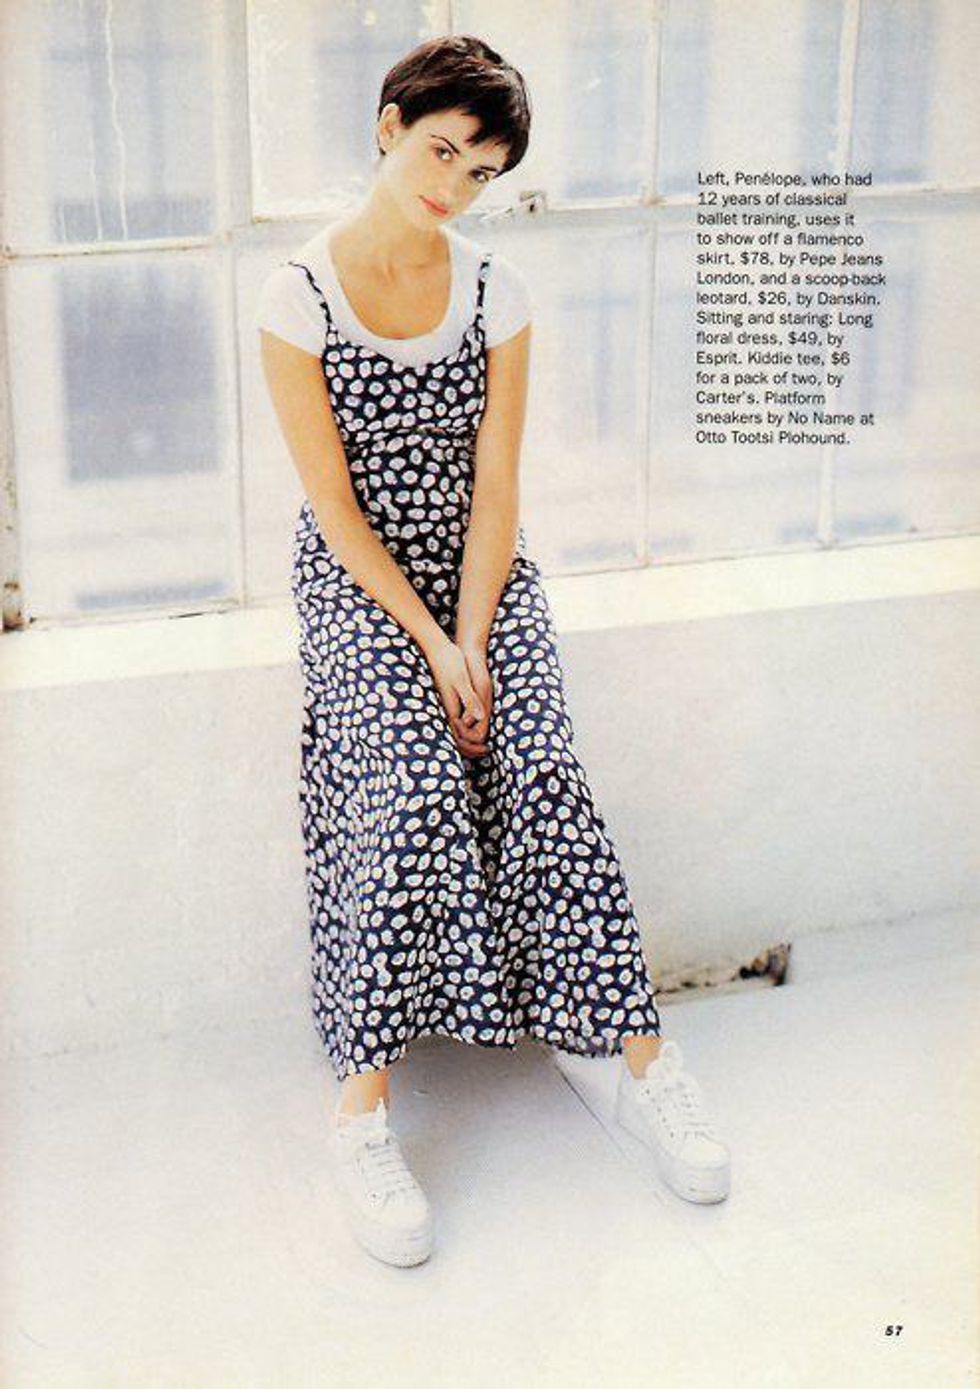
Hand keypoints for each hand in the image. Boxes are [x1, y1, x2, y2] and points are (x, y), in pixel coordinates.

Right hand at [423, 636, 490, 759]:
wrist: (436, 649)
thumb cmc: (450, 662)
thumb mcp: (462, 681)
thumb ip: (470, 700)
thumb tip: (480, 718)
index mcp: (451, 708)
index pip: (460, 737)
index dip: (473, 746)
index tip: (486, 749)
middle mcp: (446, 708)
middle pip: (456, 737)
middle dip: (470, 747)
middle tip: (485, 751)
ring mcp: (446, 703)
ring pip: (455, 729)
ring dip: (468, 739)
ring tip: (482, 743)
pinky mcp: (447, 697)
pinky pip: (455, 718)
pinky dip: (465, 727)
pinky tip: (474, 724)